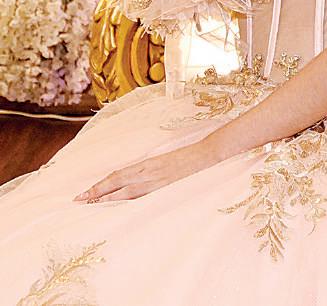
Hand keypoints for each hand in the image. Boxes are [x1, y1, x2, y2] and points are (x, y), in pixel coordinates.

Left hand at [74, 140, 219, 202]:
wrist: (208, 154)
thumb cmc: (187, 156)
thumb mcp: (164, 160)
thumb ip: (148, 169)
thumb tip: (131, 179)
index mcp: (147, 164)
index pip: (117, 175)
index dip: (99, 185)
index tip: (84, 193)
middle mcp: (148, 173)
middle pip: (116, 184)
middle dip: (96, 194)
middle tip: (79, 202)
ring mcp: (156, 183)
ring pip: (125, 194)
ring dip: (107, 201)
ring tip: (91, 207)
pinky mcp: (165, 190)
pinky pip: (141, 200)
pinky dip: (127, 206)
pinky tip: (119, 213)